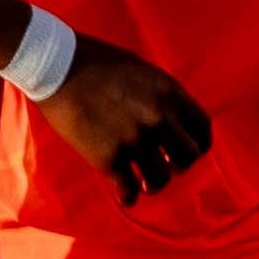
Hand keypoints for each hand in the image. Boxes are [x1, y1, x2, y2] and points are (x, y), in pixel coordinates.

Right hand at [40, 36, 212, 206]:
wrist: (55, 66)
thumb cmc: (95, 61)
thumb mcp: (141, 70)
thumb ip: (160, 94)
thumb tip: (171, 116)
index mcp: (169, 93)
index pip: (202, 128)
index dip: (198, 145)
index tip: (187, 152)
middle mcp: (159, 118)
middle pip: (188, 157)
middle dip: (179, 165)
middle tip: (166, 166)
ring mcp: (135, 139)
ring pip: (161, 179)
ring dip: (154, 184)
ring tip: (145, 184)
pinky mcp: (109, 157)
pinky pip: (128, 189)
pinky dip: (128, 197)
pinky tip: (125, 196)